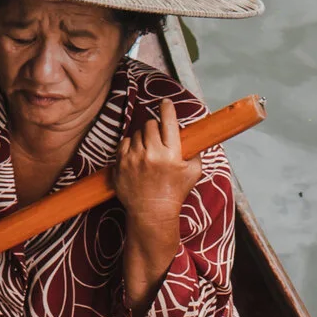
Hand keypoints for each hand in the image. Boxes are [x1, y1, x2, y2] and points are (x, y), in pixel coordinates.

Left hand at [111, 101, 204, 246]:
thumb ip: (196, 152)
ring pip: (137, 133)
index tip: (165, 103)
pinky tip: (137, 157)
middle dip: (155, 128)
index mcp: (171, 154)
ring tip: (148, 153)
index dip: (167, 108)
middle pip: (150, 125)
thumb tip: (195, 135)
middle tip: (158, 140)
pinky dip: (130, 146)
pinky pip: (124, 142)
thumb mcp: (194, 172)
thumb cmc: (174, 193)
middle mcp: (152, 154)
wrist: (152, 212)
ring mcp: (134, 159)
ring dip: (143, 138)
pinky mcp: (120, 164)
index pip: (168, 121)